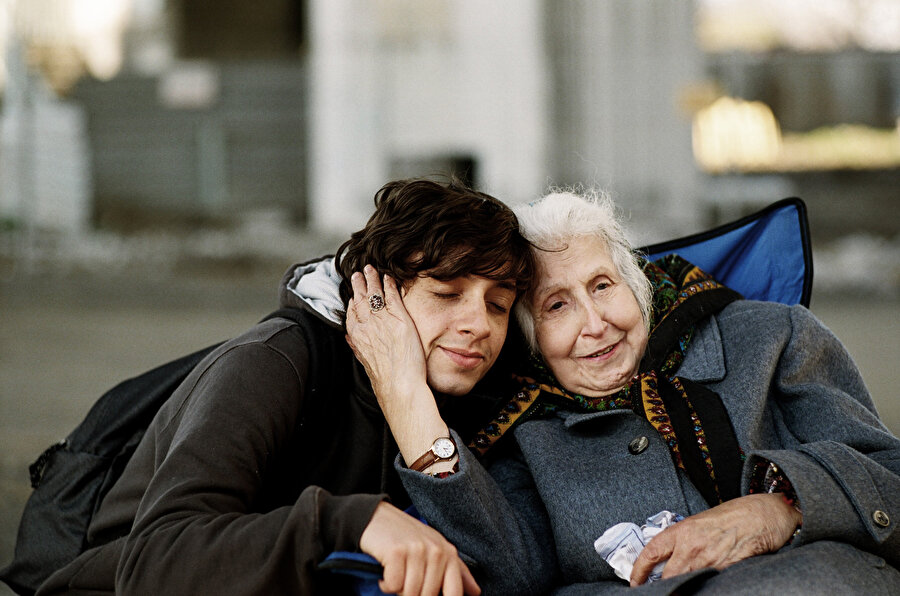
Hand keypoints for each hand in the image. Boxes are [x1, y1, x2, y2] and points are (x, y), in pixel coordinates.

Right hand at [344, 265, 448, 464]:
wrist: (400, 386)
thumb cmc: (385, 380)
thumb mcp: (364, 363)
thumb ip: (357, 347)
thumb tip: (351, 339)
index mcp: (357, 337)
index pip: (352, 312)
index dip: (352, 299)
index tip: (353, 292)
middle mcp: (367, 326)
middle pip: (360, 298)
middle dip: (359, 283)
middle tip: (359, 272)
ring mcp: (383, 321)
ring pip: (374, 293)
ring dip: (372, 279)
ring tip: (371, 269)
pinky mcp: (400, 319)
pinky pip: (392, 296)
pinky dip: (390, 285)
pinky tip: (389, 277)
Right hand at [360, 502, 480, 595]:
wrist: (377, 517)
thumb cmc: (407, 537)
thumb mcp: (435, 549)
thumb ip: (457, 571)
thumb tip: (475, 592)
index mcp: (449, 554)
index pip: (454, 592)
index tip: (426, 595)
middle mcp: (436, 551)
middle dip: (413, 594)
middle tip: (405, 581)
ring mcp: (417, 550)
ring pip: (410, 594)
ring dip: (398, 590)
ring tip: (396, 575)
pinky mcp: (397, 552)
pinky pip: (393, 585)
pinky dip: (386, 584)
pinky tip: (385, 571)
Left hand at [629, 493, 801, 585]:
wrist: (763, 513)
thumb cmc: (734, 515)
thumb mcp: (700, 522)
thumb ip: (684, 539)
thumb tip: (670, 557)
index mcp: (682, 530)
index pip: (652, 551)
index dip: (639, 570)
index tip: (634, 581)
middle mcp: (693, 545)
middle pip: (669, 575)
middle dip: (663, 585)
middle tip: (660, 590)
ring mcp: (711, 558)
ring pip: (688, 581)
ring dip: (685, 586)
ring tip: (684, 587)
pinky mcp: (728, 567)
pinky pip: (712, 583)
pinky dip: (707, 586)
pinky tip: (707, 584)